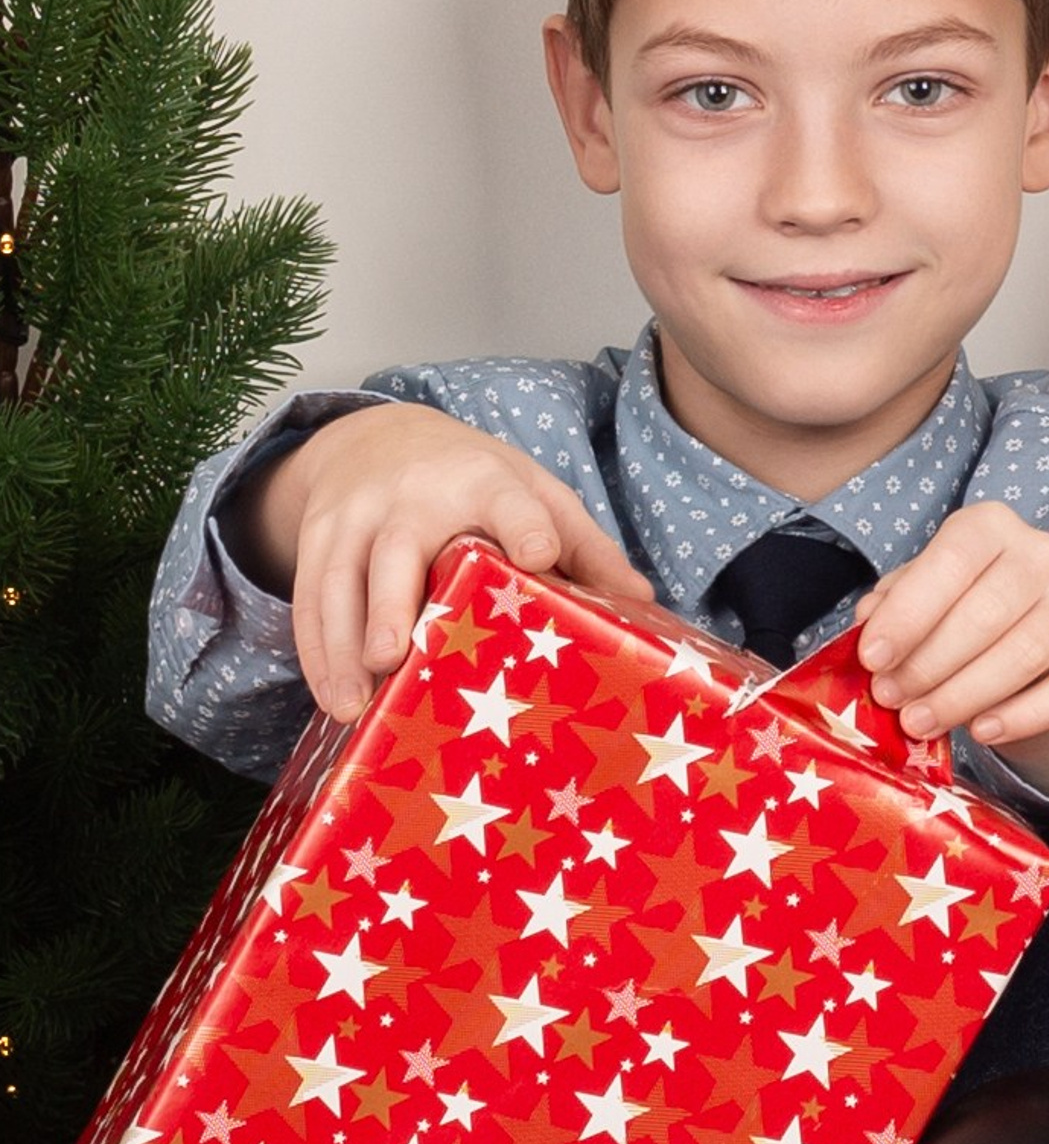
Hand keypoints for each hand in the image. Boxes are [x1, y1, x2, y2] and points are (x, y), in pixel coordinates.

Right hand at [238, 401, 653, 722]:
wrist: (384, 436)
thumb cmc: (476, 482)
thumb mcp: (537, 494)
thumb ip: (585, 546)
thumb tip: (644, 601)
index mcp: (486, 483)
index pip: (509, 502)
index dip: (525, 525)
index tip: (534, 556)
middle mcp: (415, 496)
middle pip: (398, 547)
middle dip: (391, 601)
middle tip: (392, 657)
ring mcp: (358, 515)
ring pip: (339, 580)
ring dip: (341, 645)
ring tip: (352, 707)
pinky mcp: (318, 537)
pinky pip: (309, 596)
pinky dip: (315, 650)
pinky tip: (332, 696)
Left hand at [855, 502, 1048, 760]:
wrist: (1026, 642)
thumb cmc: (956, 609)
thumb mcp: (918, 595)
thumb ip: (892, 603)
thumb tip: (870, 622)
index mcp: (990, 526)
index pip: (953, 559)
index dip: (910, 612)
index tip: (873, 658)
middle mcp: (1042, 555)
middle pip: (987, 612)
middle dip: (929, 662)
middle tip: (890, 699)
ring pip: (1025, 653)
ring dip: (964, 694)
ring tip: (920, 722)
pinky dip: (1023, 717)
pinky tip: (981, 732)